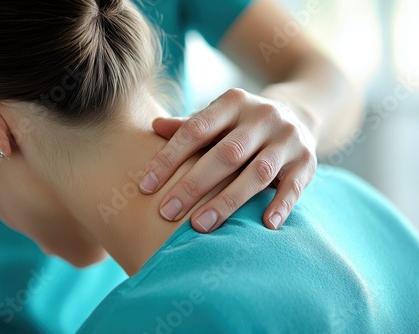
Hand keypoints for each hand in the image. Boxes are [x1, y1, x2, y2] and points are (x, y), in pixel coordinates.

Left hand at [139, 88, 316, 231]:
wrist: (299, 113)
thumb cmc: (243, 123)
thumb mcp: (219, 116)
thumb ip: (190, 124)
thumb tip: (154, 126)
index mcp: (234, 102)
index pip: (196, 129)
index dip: (169, 158)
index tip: (146, 186)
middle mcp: (263, 116)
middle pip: (225, 154)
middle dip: (193, 185)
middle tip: (167, 212)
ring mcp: (287, 139)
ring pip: (256, 173)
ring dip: (227, 201)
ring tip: (200, 226)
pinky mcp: (307, 161)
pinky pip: (293, 186)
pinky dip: (280, 205)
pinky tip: (264, 225)